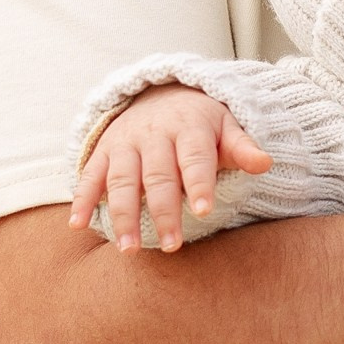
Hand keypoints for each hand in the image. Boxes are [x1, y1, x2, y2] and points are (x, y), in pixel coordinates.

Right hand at [69, 86, 270, 253]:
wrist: (161, 94)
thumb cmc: (201, 123)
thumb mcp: (226, 126)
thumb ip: (242, 147)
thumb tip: (265, 163)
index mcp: (189, 127)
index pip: (195, 157)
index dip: (199, 183)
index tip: (204, 211)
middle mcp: (154, 134)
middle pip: (158, 175)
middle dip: (163, 211)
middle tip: (171, 246)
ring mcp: (126, 143)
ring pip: (122, 180)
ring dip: (123, 215)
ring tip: (128, 249)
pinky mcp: (104, 151)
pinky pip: (90, 175)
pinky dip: (82, 199)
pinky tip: (77, 226)